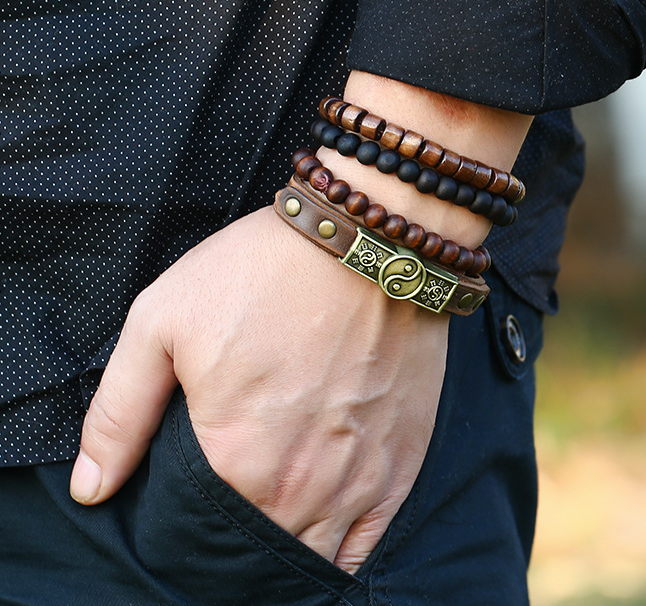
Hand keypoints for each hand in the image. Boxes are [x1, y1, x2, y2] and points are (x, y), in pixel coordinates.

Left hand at [70, 205, 448, 571]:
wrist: (365, 240)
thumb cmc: (262, 272)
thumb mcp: (162, 323)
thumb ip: (120, 416)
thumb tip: (92, 489)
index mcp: (238, 463)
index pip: (203, 539)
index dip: (190, 534)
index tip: (192, 507)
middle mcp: (303, 489)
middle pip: (262, 553)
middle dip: (240, 546)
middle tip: (232, 509)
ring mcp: (360, 479)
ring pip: (315, 556)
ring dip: (290, 549)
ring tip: (272, 527)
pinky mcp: (402, 459)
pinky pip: (370, 543)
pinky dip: (343, 552)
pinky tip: (325, 537)